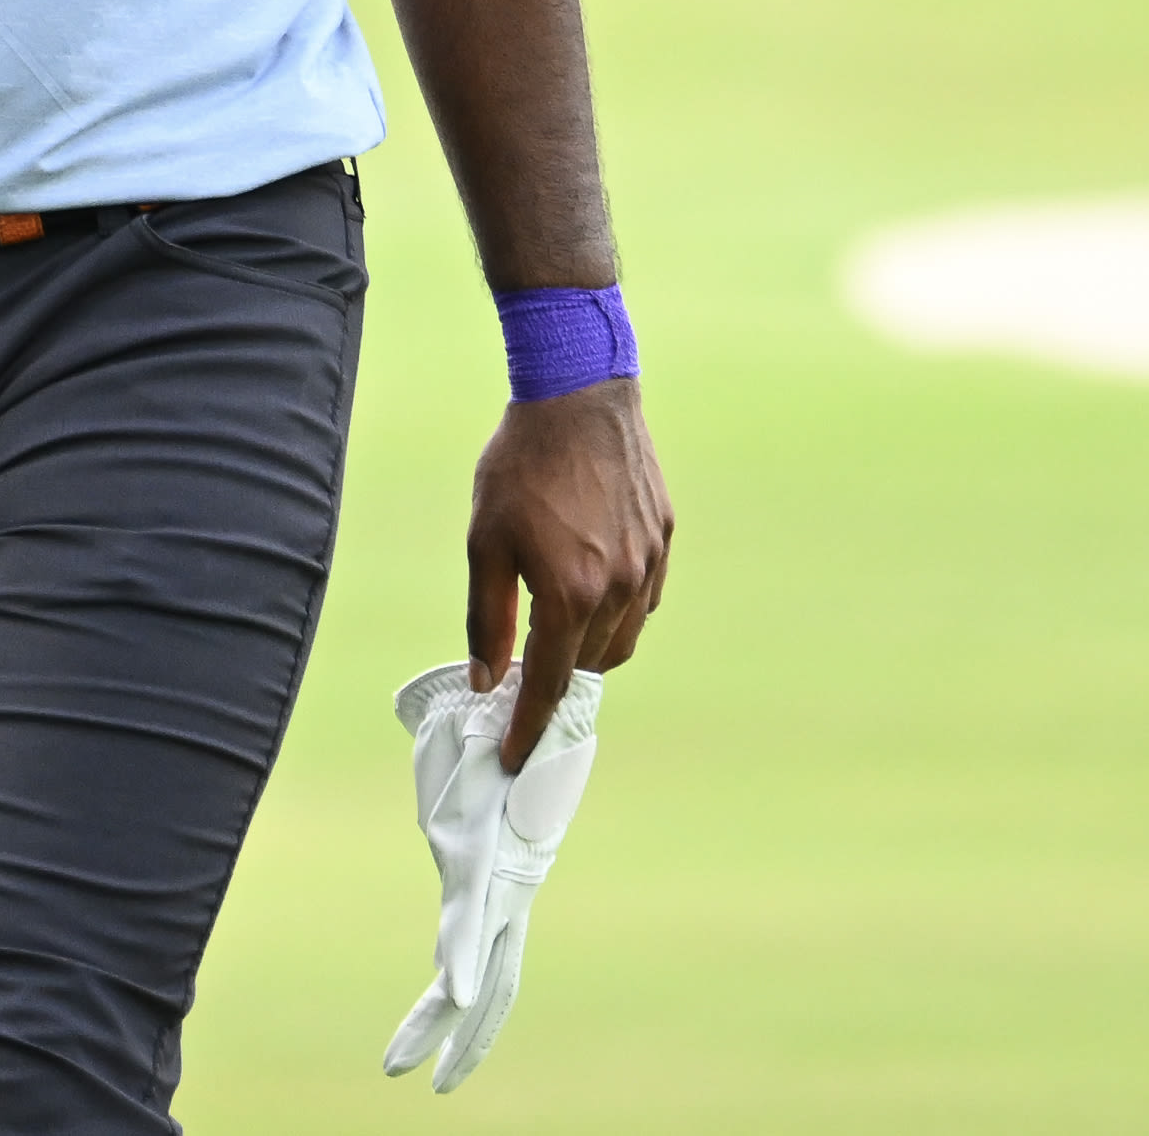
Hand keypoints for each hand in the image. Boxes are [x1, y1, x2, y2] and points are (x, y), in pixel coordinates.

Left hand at [465, 378, 668, 767]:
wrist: (578, 393)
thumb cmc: (522, 464)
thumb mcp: (485, 542)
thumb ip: (485, 618)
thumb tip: (486, 679)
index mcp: (570, 594)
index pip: (550, 684)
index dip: (529, 725)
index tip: (514, 755)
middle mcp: (618, 587)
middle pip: (587, 666)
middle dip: (556, 683)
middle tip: (526, 682)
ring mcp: (647, 562)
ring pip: (623, 639)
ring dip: (589, 651)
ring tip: (558, 639)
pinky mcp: (663, 537)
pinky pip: (644, 599)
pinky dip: (619, 614)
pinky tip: (593, 595)